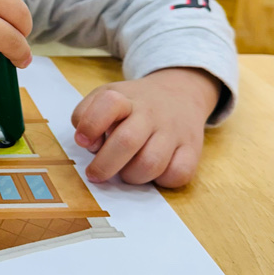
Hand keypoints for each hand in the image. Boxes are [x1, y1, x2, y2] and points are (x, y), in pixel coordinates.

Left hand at [71, 68, 221, 187]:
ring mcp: (173, 131)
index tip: (83, 141)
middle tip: (95, 174)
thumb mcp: (104, 97)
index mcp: (125, 98)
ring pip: (151, 164)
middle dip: (105, 165)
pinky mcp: (192, 149)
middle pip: (127, 141)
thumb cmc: (132, 104)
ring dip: (131, 176)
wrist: (178, 93)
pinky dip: (162, 181)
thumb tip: (87, 143)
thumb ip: (86, 115)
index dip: (90, 126)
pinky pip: (178, 174)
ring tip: (126, 172)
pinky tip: (153, 173)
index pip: (108, 104)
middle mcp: (151, 113)